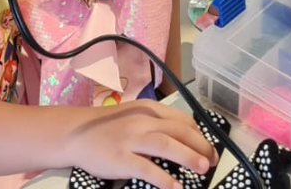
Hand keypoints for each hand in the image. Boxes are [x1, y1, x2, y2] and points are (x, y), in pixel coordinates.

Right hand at [67, 101, 215, 186]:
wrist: (76, 134)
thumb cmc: (109, 127)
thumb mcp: (134, 116)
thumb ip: (156, 123)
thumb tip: (186, 140)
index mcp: (147, 109)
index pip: (181, 119)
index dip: (199, 134)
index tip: (210, 148)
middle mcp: (141, 121)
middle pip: (178, 130)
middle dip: (200, 146)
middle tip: (213, 160)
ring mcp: (130, 139)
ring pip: (166, 144)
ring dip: (188, 156)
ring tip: (203, 169)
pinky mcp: (121, 158)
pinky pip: (147, 168)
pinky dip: (164, 179)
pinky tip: (176, 188)